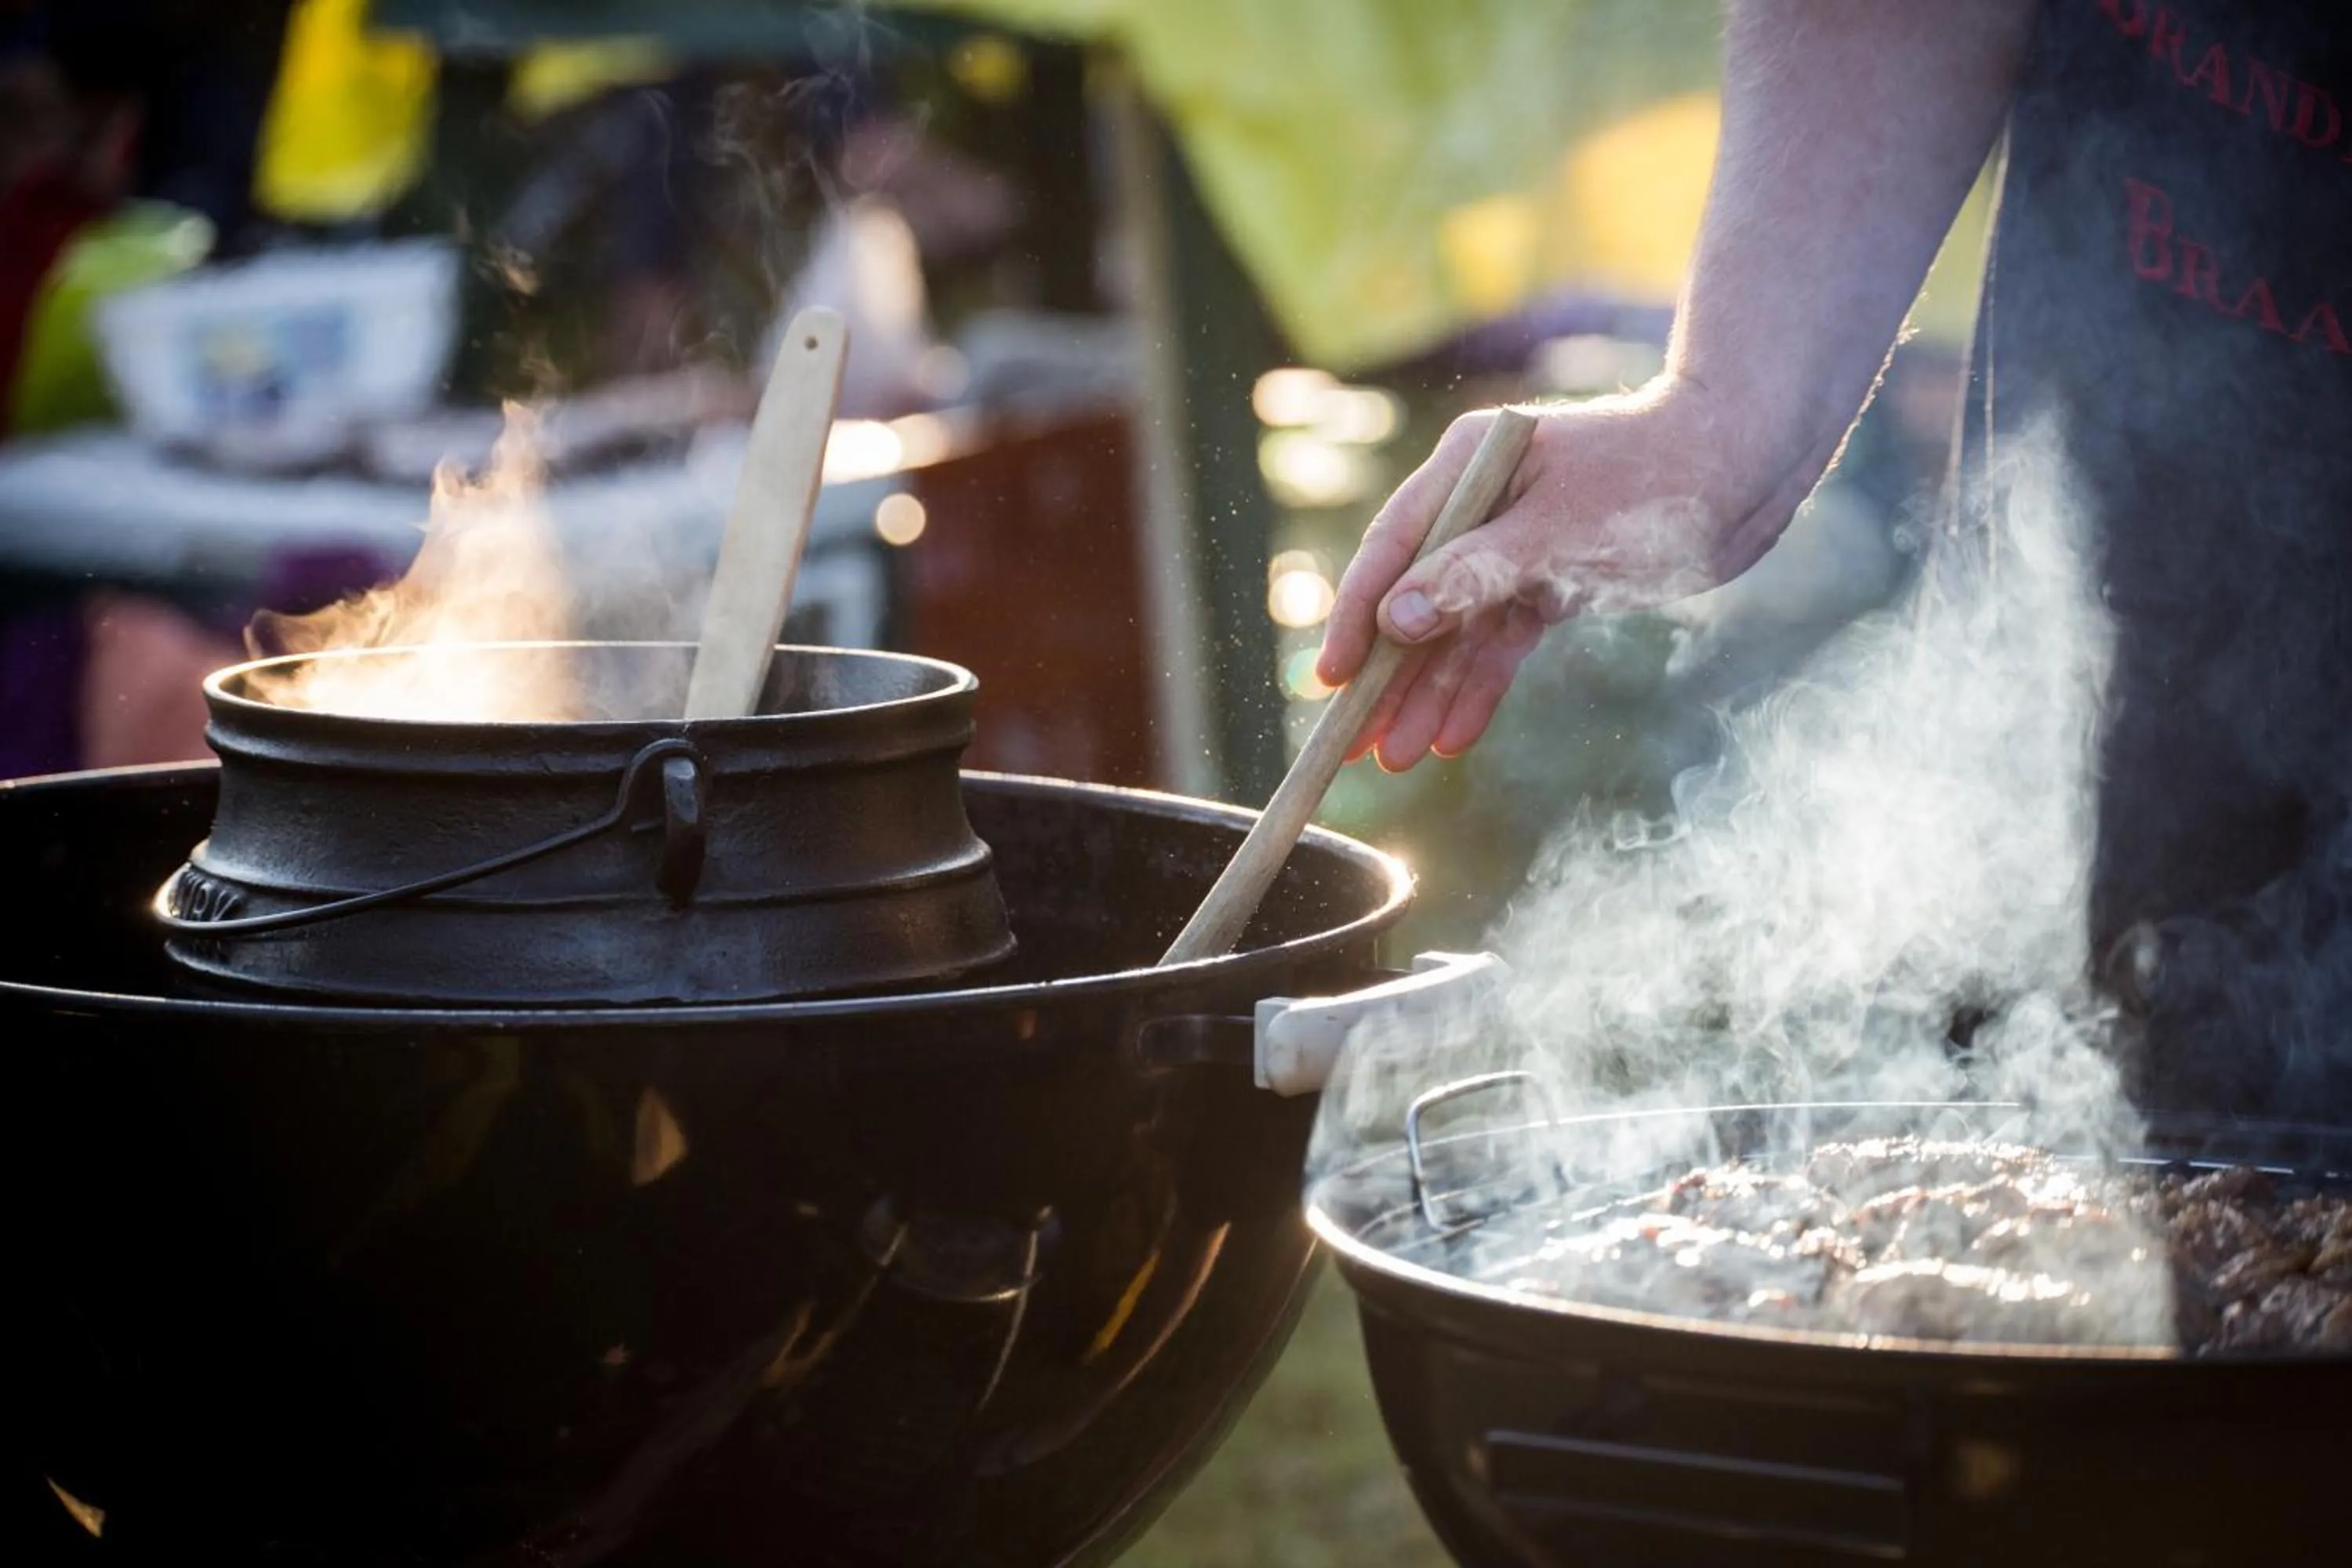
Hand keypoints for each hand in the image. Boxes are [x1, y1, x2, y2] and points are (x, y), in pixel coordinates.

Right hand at [1315, 380, 1799, 769]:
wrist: (1745, 470)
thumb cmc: (1656, 477)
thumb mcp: (1560, 530)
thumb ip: (1473, 575)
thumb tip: (1394, 621)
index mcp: (1466, 468)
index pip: (1391, 550)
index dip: (1357, 617)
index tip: (1332, 680)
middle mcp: (1478, 507)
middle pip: (1412, 599)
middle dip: (1386, 674)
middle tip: (1353, 743)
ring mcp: (1510, 548)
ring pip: (1453, 632)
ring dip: (1428, 693)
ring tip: (1398, 757)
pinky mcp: (1546, 583)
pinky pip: (1499, 643)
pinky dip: (1479, 687)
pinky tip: (1454, 736)